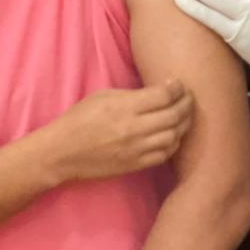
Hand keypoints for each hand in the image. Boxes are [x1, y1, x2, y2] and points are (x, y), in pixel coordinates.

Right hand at [53, 82, 193, 182]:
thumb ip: (133, 95)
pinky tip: (172, 135)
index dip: (177, 88)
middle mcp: (133, 128)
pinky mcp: (135, 164)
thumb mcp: (102, 96)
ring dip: (183, 124)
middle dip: (187, 104)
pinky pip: (164, 154)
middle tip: (187, 98)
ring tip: (184, 115)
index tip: (178, 84)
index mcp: (124, 107)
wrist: (62, 153)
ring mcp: (136, 149)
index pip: (164, 96)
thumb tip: (160, 91)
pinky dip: (173, 143)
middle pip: (174, 115)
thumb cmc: (79, 120)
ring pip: (174, 136)